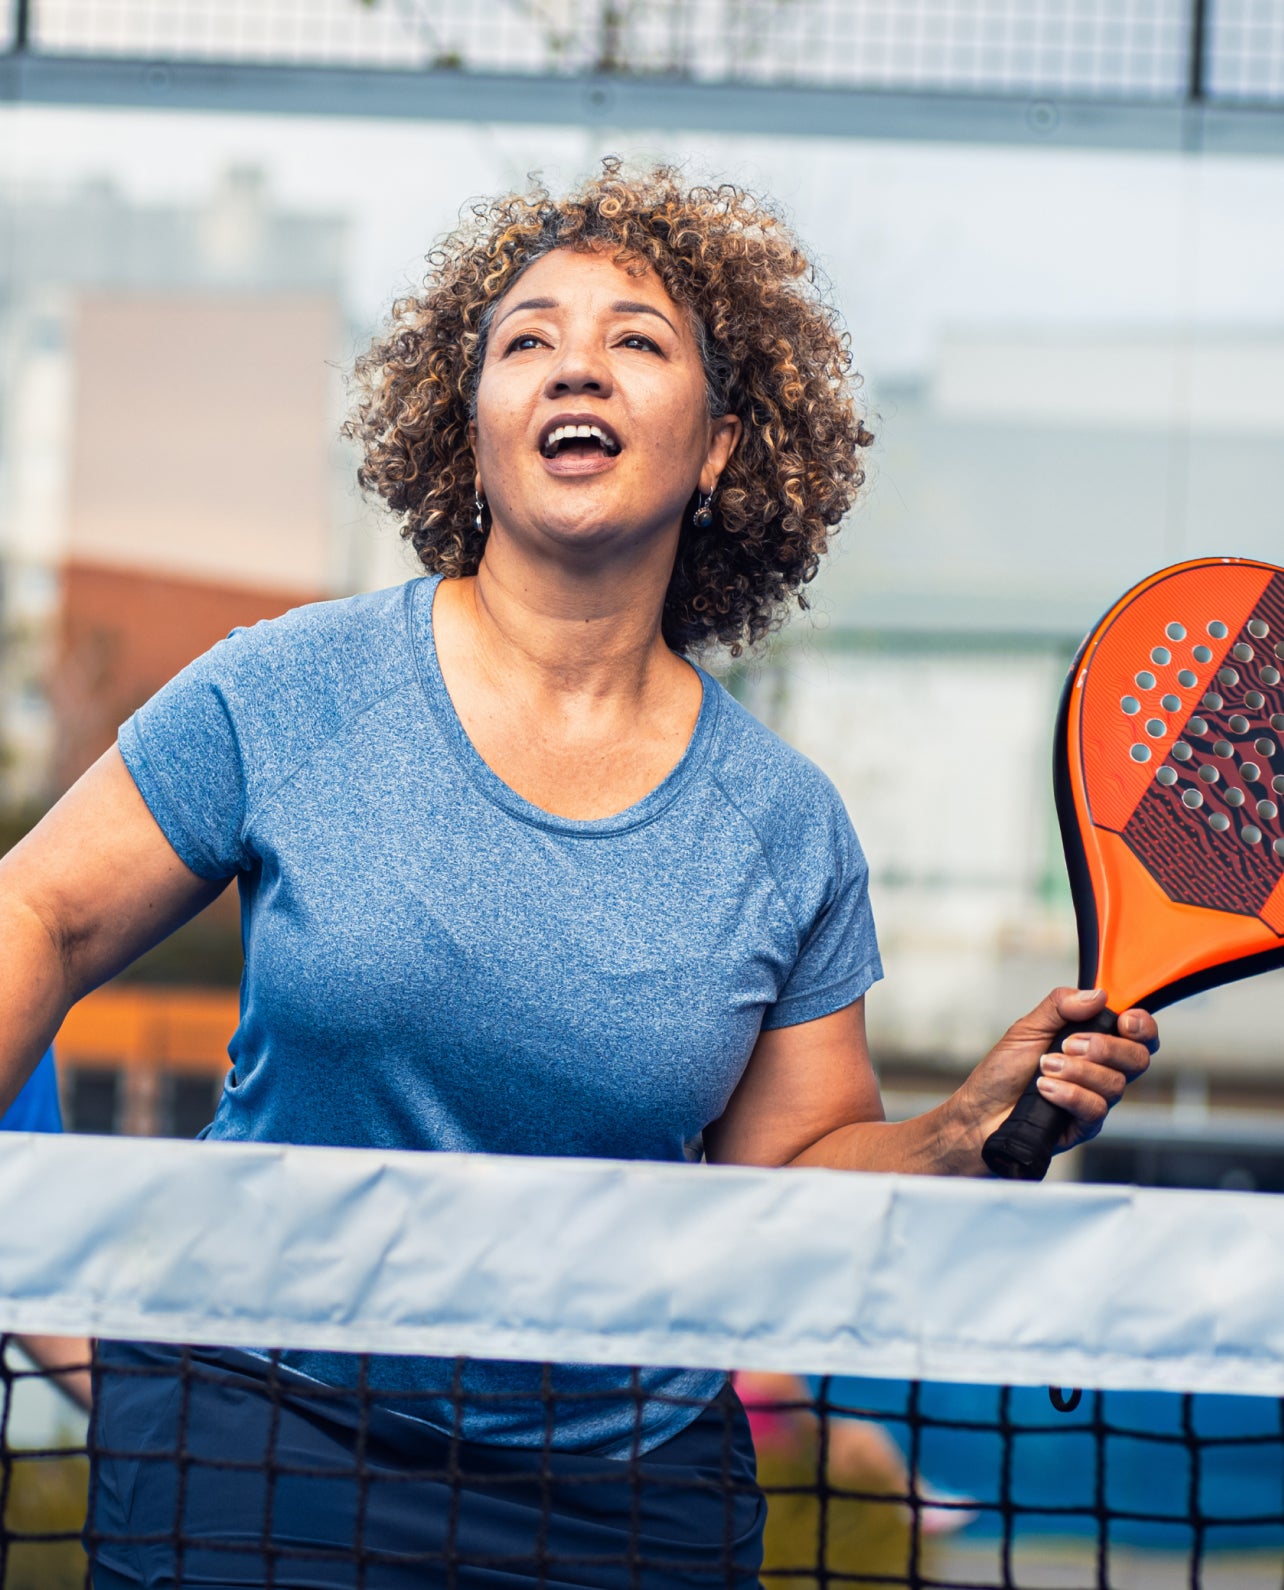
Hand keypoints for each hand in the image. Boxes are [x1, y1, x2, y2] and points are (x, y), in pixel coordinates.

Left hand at [954, 988, 1156, 1170]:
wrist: (979, 1113)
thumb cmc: (1002, 1072)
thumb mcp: (1027, 1029)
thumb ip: (1060, 1006)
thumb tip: (1097, 995)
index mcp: (1092, 1042)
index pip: (1138, 1034)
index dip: (1142, 1026)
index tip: (1125, 1021)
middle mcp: (1100, 1070)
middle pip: (1138, 1059)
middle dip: (1106, 1048)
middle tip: (1069, 1045)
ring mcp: (1095, 1099)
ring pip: (1115, 1084)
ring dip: (1076, 1071)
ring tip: (1044, 1067)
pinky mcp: (1085, 1126)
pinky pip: (1095, 1108)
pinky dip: (1069, 1094)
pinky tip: (1044, 1090)